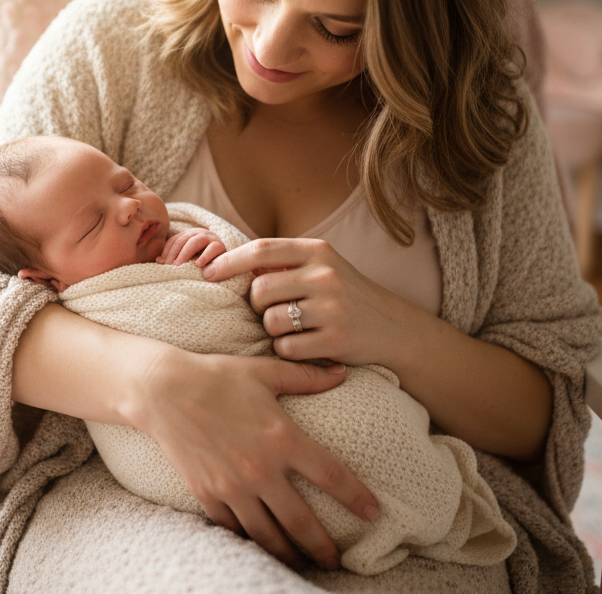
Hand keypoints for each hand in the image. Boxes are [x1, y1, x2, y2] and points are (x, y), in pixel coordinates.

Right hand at [128, 346, 378, 570]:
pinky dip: (249, 541)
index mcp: (282, 437)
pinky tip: (259, 546)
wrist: (163, 391)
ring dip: (288, 553)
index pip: (331, 476)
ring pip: (267, 535)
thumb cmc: (217, 376)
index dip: (356, 498)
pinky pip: (234, 528)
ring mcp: (232, 486)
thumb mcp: (265, 372)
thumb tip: (340, 372)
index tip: (373, 513)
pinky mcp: (207, 494)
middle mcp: (260, 469)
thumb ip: (306, 377)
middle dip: (322, 547)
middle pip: (301, 521)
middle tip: (336, 561)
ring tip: (301, 563)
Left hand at [157, 227, 227, 267]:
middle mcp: (198, 233)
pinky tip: (198, 265)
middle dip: (173, 254)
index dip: (166, 252)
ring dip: (184, 254)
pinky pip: (212, 248)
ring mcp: (210, 238)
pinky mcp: (221, 246)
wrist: (228, 261)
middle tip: (168, 267)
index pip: (174, 241)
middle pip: (181, 240)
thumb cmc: (203, 262)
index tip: (162, 264)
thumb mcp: (188, 260)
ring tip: (179, 266)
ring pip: (194, 241)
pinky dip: (205, 256)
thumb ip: (174, 258)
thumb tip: (158, 261)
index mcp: (188, 235)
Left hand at [203, 238, 408, 368]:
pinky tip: (307, 346)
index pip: (260, 250)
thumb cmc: (345, 296)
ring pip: (270, 322)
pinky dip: (288, 351)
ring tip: (295, 329)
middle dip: (257, 307)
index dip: (228, 261)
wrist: (394, 329)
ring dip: (273, 331)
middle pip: (259, 291)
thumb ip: (282, 264)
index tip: (207, 272)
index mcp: (317, 251)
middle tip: (271, 312)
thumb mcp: (321, 268)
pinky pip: (287, 348)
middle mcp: (325, 274)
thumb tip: (225, 263)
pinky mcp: (336, 339)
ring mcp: (332, 307)